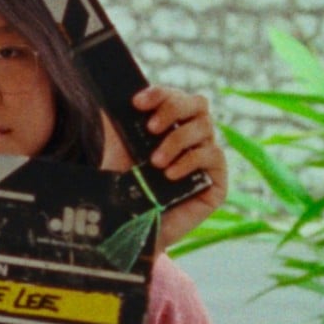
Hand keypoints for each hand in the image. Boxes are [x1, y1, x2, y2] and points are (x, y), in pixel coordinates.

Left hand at [101, 86, 226, 251]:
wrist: (132, 229)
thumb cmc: (125, 190)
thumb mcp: (117, 154)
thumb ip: (116, 127)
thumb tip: (107, 99)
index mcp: (171, 126)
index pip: (174, 97)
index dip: (159, 94)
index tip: (136, 102)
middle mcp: (193, 137)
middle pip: (197, 104)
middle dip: (173, 109)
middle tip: (152, 128)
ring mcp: (207, 157)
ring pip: (204, 128)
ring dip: (177, 140)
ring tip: (155, 162)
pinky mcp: (217, 180)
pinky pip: (212, 156)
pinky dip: (189, 161)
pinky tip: (170, 175)